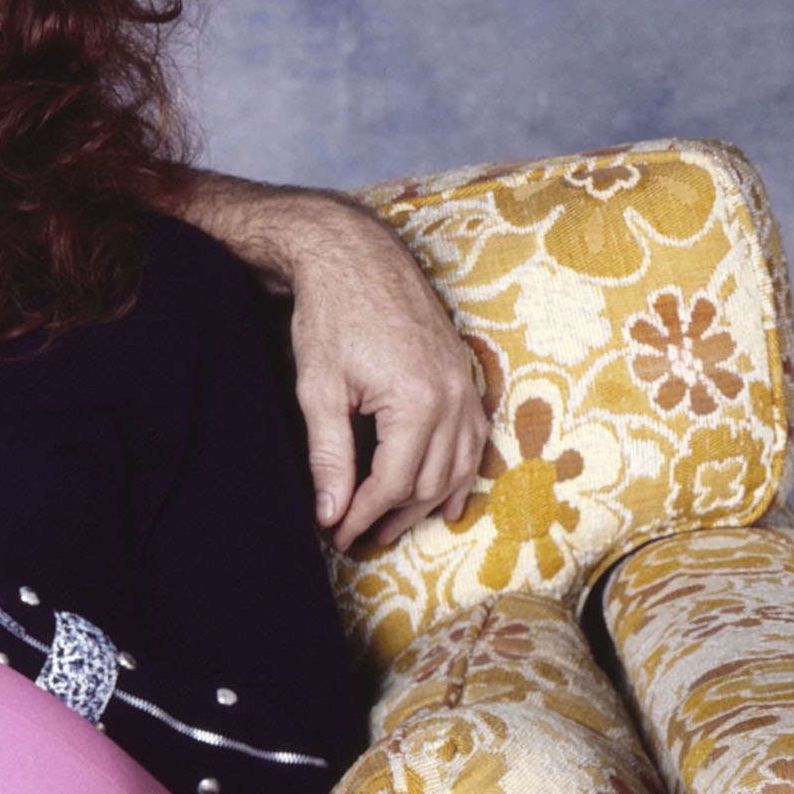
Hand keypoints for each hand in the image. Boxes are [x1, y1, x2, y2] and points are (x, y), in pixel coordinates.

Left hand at [284, 214, 487, 545]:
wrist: (355, 257)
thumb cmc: (331, 318)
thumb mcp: (319, 392)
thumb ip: (329, 457)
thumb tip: (330, 513)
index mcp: (417, 403)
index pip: (392, 484)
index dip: (362, 516)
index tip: (337, 535)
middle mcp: (452, 397)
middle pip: (429, 482)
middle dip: (394, 516)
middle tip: (360, 536)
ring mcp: (465, 384)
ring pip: (459, 465)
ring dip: (428, 502)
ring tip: (395, 526)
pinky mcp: (464, 374)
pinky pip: (474, 437)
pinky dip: (461, 471)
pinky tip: (447, 498)